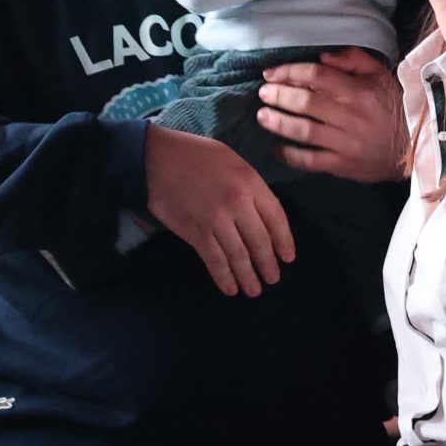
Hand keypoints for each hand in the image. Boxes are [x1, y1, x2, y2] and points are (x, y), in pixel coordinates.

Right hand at [143, 127, 294, 295]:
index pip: (277, 218)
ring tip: (254, 290)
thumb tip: (262, 215)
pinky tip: (230, 288)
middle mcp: (238, 203)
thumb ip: (250, 186)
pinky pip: (215, 260)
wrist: (157, 158)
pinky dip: (223, 277)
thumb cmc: (195, 155)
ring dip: (248, 277)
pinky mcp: (196, 233)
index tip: (288, 257)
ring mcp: (217, 220)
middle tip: (272, 278)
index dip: (284, 241)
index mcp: (250, 182)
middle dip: (268, 264)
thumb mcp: (232, 160)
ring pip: (239, 256)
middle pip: (260, 241)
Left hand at [257, 48, 407, 182]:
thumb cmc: (394, 105)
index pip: (316, 76)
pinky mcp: (343, 165)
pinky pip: (311, 161)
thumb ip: (353, 60)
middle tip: (262, 93)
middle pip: (305, 102)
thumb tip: (322, 56)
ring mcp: (345, 143)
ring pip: (304, 131)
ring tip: (262, 116)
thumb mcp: (381, 74)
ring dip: (279, 123)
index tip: (271, 73)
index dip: (289, 72)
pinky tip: (276, 149)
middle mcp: (350, 116)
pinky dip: (290, 156)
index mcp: (358, 91)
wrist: (417, 146)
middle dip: (279, 96)